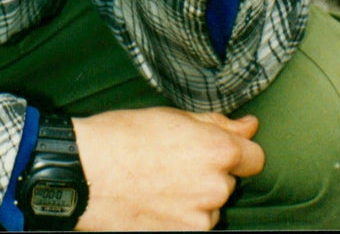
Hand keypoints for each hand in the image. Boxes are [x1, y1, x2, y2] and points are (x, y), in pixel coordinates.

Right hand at [72, 106, 263, 229]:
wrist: (85, 172)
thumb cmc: (123, 136)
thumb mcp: (172, 116)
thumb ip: (218, 124)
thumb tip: (250, 126)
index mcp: (217, 151)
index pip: (254, 157)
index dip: (236, 151)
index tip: (217, 149)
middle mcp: (215, 188)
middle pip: (227, 182)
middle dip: (208, 173)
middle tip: (172, 161)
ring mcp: (200, 219)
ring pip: (209, 206)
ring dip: (194, 197)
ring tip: (158, 182)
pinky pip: (192, 225)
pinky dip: (178, 216)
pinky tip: (153, 201)